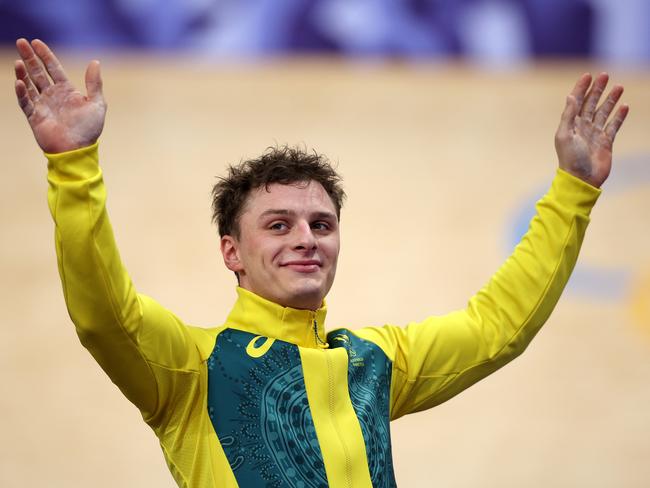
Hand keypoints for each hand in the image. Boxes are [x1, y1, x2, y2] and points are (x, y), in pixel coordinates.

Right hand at [14, 38, 106, 153]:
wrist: (78, 150)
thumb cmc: (89, 129)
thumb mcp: (97, 104)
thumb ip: (94, 83)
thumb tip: (95, 61)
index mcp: (67, 91)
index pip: (53, 68)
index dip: (45, 55)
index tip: (35, 42)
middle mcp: (53, 96)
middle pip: (38, 72)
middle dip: (30, 58)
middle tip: (21, 42)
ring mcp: (43, 105)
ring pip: (29, 84)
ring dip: (23, 72)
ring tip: (18, 61)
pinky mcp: (35, 117)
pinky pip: (26, 102)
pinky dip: (22, 93)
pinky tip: (19, 82)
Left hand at [555, 72, 628, 187]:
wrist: (582, 179)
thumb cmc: (570, 158)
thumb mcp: (565, 135)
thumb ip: (568, 115)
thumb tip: (570, 96)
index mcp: (571, 124)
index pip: (576, 102)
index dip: (582, 88)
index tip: (588, 75)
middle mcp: (583, 127)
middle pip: (591, 104)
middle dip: (598, 90)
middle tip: (605, 75)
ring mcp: (595, 134)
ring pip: (604, 112)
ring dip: (610, 99)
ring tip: (619, 86)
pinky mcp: (606, 142)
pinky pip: (614, 126)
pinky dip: (619, 116)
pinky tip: (625, 106)